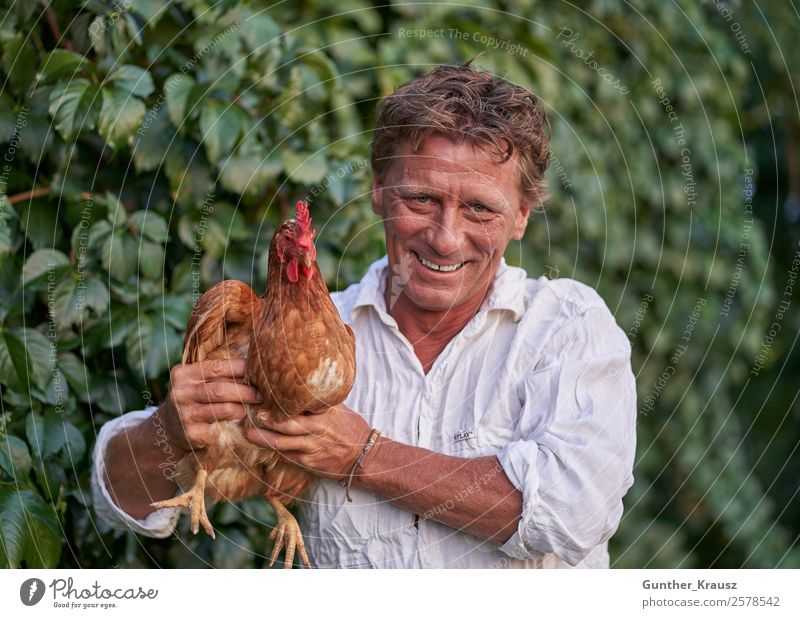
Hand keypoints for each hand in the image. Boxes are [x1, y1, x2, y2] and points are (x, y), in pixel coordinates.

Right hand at [159, 359, 262, 452]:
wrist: (168, 428)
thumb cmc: (192, 399)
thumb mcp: (195, 381)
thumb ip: (216, 373)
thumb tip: (252, 364)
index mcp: (183, 374)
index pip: (216, 366)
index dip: (240, 368)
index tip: (257, 370)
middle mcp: (180, 393)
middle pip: (220, 389)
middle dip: (245, 391)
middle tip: (261, 394)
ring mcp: (185, 414)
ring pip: (224, 409)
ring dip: (242, 408)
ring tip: (251, 408)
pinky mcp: (192, 434)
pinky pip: (222, 427)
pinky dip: (235, 424)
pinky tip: (241, 423)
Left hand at [243, 403, 371, 479]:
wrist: (363, 456)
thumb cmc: (350, 428)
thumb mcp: (339, 408)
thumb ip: (319, 401)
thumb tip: (298, 387)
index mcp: (324, 412)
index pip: (297, 403)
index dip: (278, 400)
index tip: (262, 394)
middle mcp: (317, 429)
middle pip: (284, 423)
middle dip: (264, 419)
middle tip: (248, 413)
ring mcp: (312, 447)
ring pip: (280, 442)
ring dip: (261, 437)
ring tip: (247, 432)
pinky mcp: (309, 463)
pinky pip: (286, 455)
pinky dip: (273, 449)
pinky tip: (262, 444)